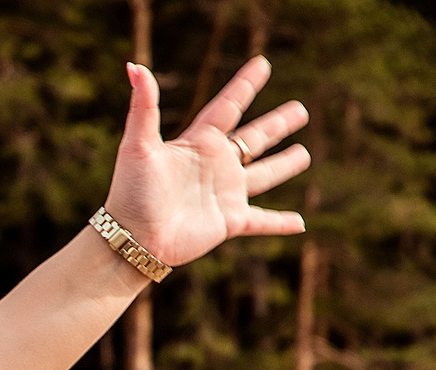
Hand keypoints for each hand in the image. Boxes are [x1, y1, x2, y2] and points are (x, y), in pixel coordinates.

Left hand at [105, 56, 311, 268]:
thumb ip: (143, 107)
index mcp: (198, 143)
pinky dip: (280, 223)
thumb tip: (135, 67)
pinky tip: (299, 224)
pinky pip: (262, 221)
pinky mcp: (228, 222)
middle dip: (277, 124)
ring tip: (305, 154)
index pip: (227, 107)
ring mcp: (224, 194)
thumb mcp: (137, 145)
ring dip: (285, 165)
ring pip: (264, 175)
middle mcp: (215, 166)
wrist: (130, 239)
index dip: (244, 85)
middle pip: (254, 138)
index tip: (262, 64)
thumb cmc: (130, 192)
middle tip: (300, 110)